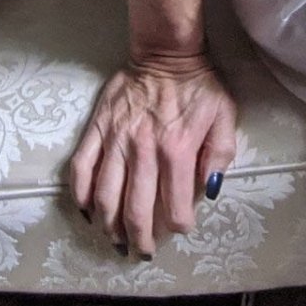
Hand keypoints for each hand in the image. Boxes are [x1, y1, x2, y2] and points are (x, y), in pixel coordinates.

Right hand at [69, 52, 238, 254]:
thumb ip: (219, 156)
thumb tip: (208, 192)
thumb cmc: (199, 86)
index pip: (176, 206)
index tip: (180, 228)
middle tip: (142, 252)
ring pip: (105, 196)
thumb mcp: (224, 117)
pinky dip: (81, 194)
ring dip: (109, 225)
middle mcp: (143, 150)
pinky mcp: (97, 128)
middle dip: (139, 239)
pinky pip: (82, 168)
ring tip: (115, 240)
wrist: (166, 53)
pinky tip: (87, 211)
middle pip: (135, 211)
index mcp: (177, 150)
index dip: (179, 225)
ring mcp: (116, 140)